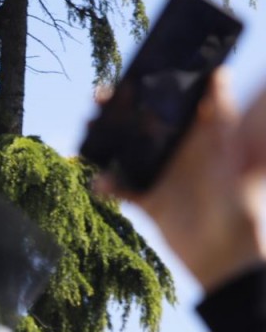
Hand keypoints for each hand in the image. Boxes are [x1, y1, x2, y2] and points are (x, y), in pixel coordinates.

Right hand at [97, 69, 265, 290]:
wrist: (226, 258)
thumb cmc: (242, 206)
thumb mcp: (232, 157)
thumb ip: (223, 119)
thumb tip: (221, 75)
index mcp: (202, 136)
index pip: (176, 103)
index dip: (156, 86)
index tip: (133, 72)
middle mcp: (180, 152)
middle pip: (144, 124)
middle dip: (120, 111)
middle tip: (99, 99)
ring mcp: (163, 175)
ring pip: (127, 151)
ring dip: (105, 142)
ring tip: (89, 132)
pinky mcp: (149, 200)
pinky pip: (121, 188)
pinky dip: (108, 184)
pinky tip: (99, 182)